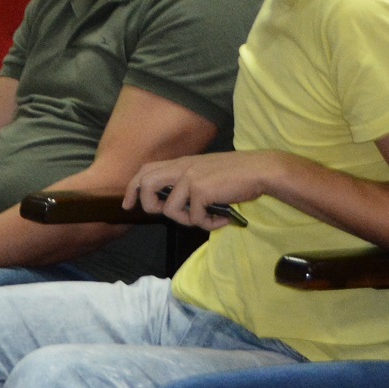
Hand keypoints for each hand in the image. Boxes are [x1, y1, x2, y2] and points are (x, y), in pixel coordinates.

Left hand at [125, 150, 282, 228]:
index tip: (128, 204)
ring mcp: (190, 178)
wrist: (259, 170)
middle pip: (146, 184)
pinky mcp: (201, 191)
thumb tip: (175, 205)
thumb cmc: (237, 174)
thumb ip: (188, 182)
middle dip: (149, 204)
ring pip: (170, 209)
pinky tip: (223, 219)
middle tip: (161, 213)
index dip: (133, 187)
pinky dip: (209, 225)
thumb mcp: (205, 172)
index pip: (146, 170)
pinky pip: (195, 218)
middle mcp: (182, 168)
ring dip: (189, 221)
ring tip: (207, 218)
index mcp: (182, 162)